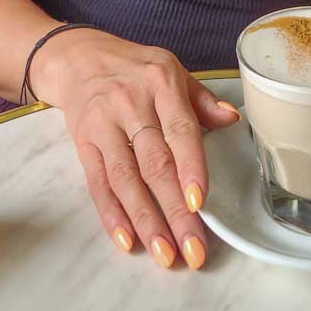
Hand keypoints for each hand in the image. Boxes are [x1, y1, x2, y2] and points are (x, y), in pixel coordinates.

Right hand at [30, 29, 240, 269]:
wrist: (78, 57)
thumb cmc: (134, 68)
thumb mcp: (172, 70)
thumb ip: (202, 100)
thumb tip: (232, 119)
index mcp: (161, 83)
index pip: (180, 129)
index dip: (190, 167)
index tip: (199, 202)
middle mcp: (130, 104)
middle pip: (154, 163)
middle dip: (174, 211)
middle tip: (192, 248)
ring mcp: (104, 125)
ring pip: (125, 179)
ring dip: (146, 220)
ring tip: (164, 254)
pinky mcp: (83, 143)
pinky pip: (97, 182)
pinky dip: (111, 214)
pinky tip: (126, 239)